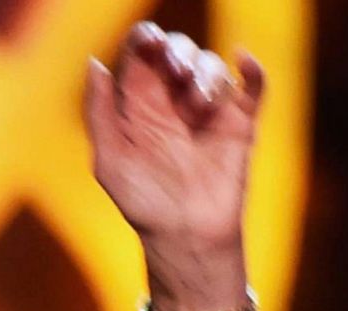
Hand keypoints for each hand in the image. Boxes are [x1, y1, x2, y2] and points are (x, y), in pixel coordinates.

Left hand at [84, 22, 264, 248]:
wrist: (185, 234)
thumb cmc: (142, 202)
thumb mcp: (110, 158)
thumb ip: (99, 110)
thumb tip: (94, 62)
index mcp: (139, 103)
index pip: (142, 54)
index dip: (146, 39)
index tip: (151, 43)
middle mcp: (173, 100)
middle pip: (179, 50)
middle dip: (178, 51)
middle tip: (177, 73)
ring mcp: (208, 109)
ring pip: (212, 65)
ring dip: (206, 74)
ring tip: (198, 106)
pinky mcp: (240, 123)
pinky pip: (253, 85)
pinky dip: (251, 69)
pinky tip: (243, 62)